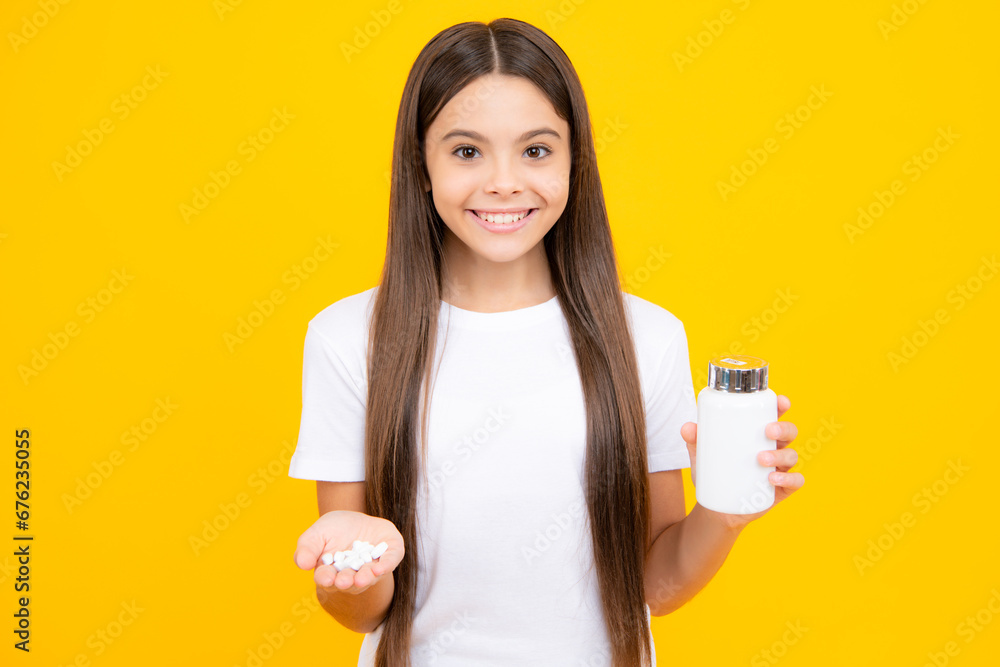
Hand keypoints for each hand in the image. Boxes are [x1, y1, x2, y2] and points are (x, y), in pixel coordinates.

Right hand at [293, 510, 403, 593]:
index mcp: (331, 572)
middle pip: (349, 581)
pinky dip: (386, 565)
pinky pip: (389, 562)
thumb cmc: (333, 529)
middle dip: (346, 581)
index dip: (325, 578)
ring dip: (366, 577)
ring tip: (362, 577)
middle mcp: (353, 575)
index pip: (326, 578)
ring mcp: (372, 567)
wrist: (357, 520)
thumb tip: (302, 564)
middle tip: (344, 581)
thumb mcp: (316, 534)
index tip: (325, 578)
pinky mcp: (390, 555)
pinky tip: (380, 568)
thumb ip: (307, 548)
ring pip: (369, 576)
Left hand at [680, 394, 803, 529]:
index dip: (781, 406)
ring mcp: (780, 468)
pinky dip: (788, 479)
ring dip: (779, 455)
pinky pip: (795, 481)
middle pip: (789, 432)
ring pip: (791, 456)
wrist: (718, 507)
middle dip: (783, 428)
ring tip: (760, 459)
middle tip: (767, 431)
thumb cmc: (716, 473)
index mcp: (759, 434)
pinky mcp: (783, 488)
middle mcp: (774, 448)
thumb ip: (695, 440)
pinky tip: (773, 479)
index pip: (774, 415)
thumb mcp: (703, 455)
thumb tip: (687, 428)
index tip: (781, 401)